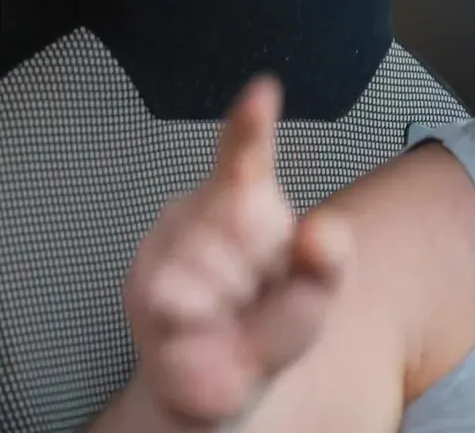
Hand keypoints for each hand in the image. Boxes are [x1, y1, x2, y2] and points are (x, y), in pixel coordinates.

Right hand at [122, 76, 351, 429]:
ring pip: (215, 266)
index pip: (246, 151)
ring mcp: (167, 247)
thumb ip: (328, 261)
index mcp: (246, 199)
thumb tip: (321, 232)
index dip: (251, 123)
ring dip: (236, 301)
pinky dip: (202, 321)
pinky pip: (181, 300)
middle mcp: (200, 211)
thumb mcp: (314, 293)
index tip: (261, 93)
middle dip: (264, 270)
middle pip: (243, 224)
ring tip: (228, 313)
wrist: (213, 380)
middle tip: (256, 293)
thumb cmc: (264, 323)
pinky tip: (202, 324)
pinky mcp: (146, 288)